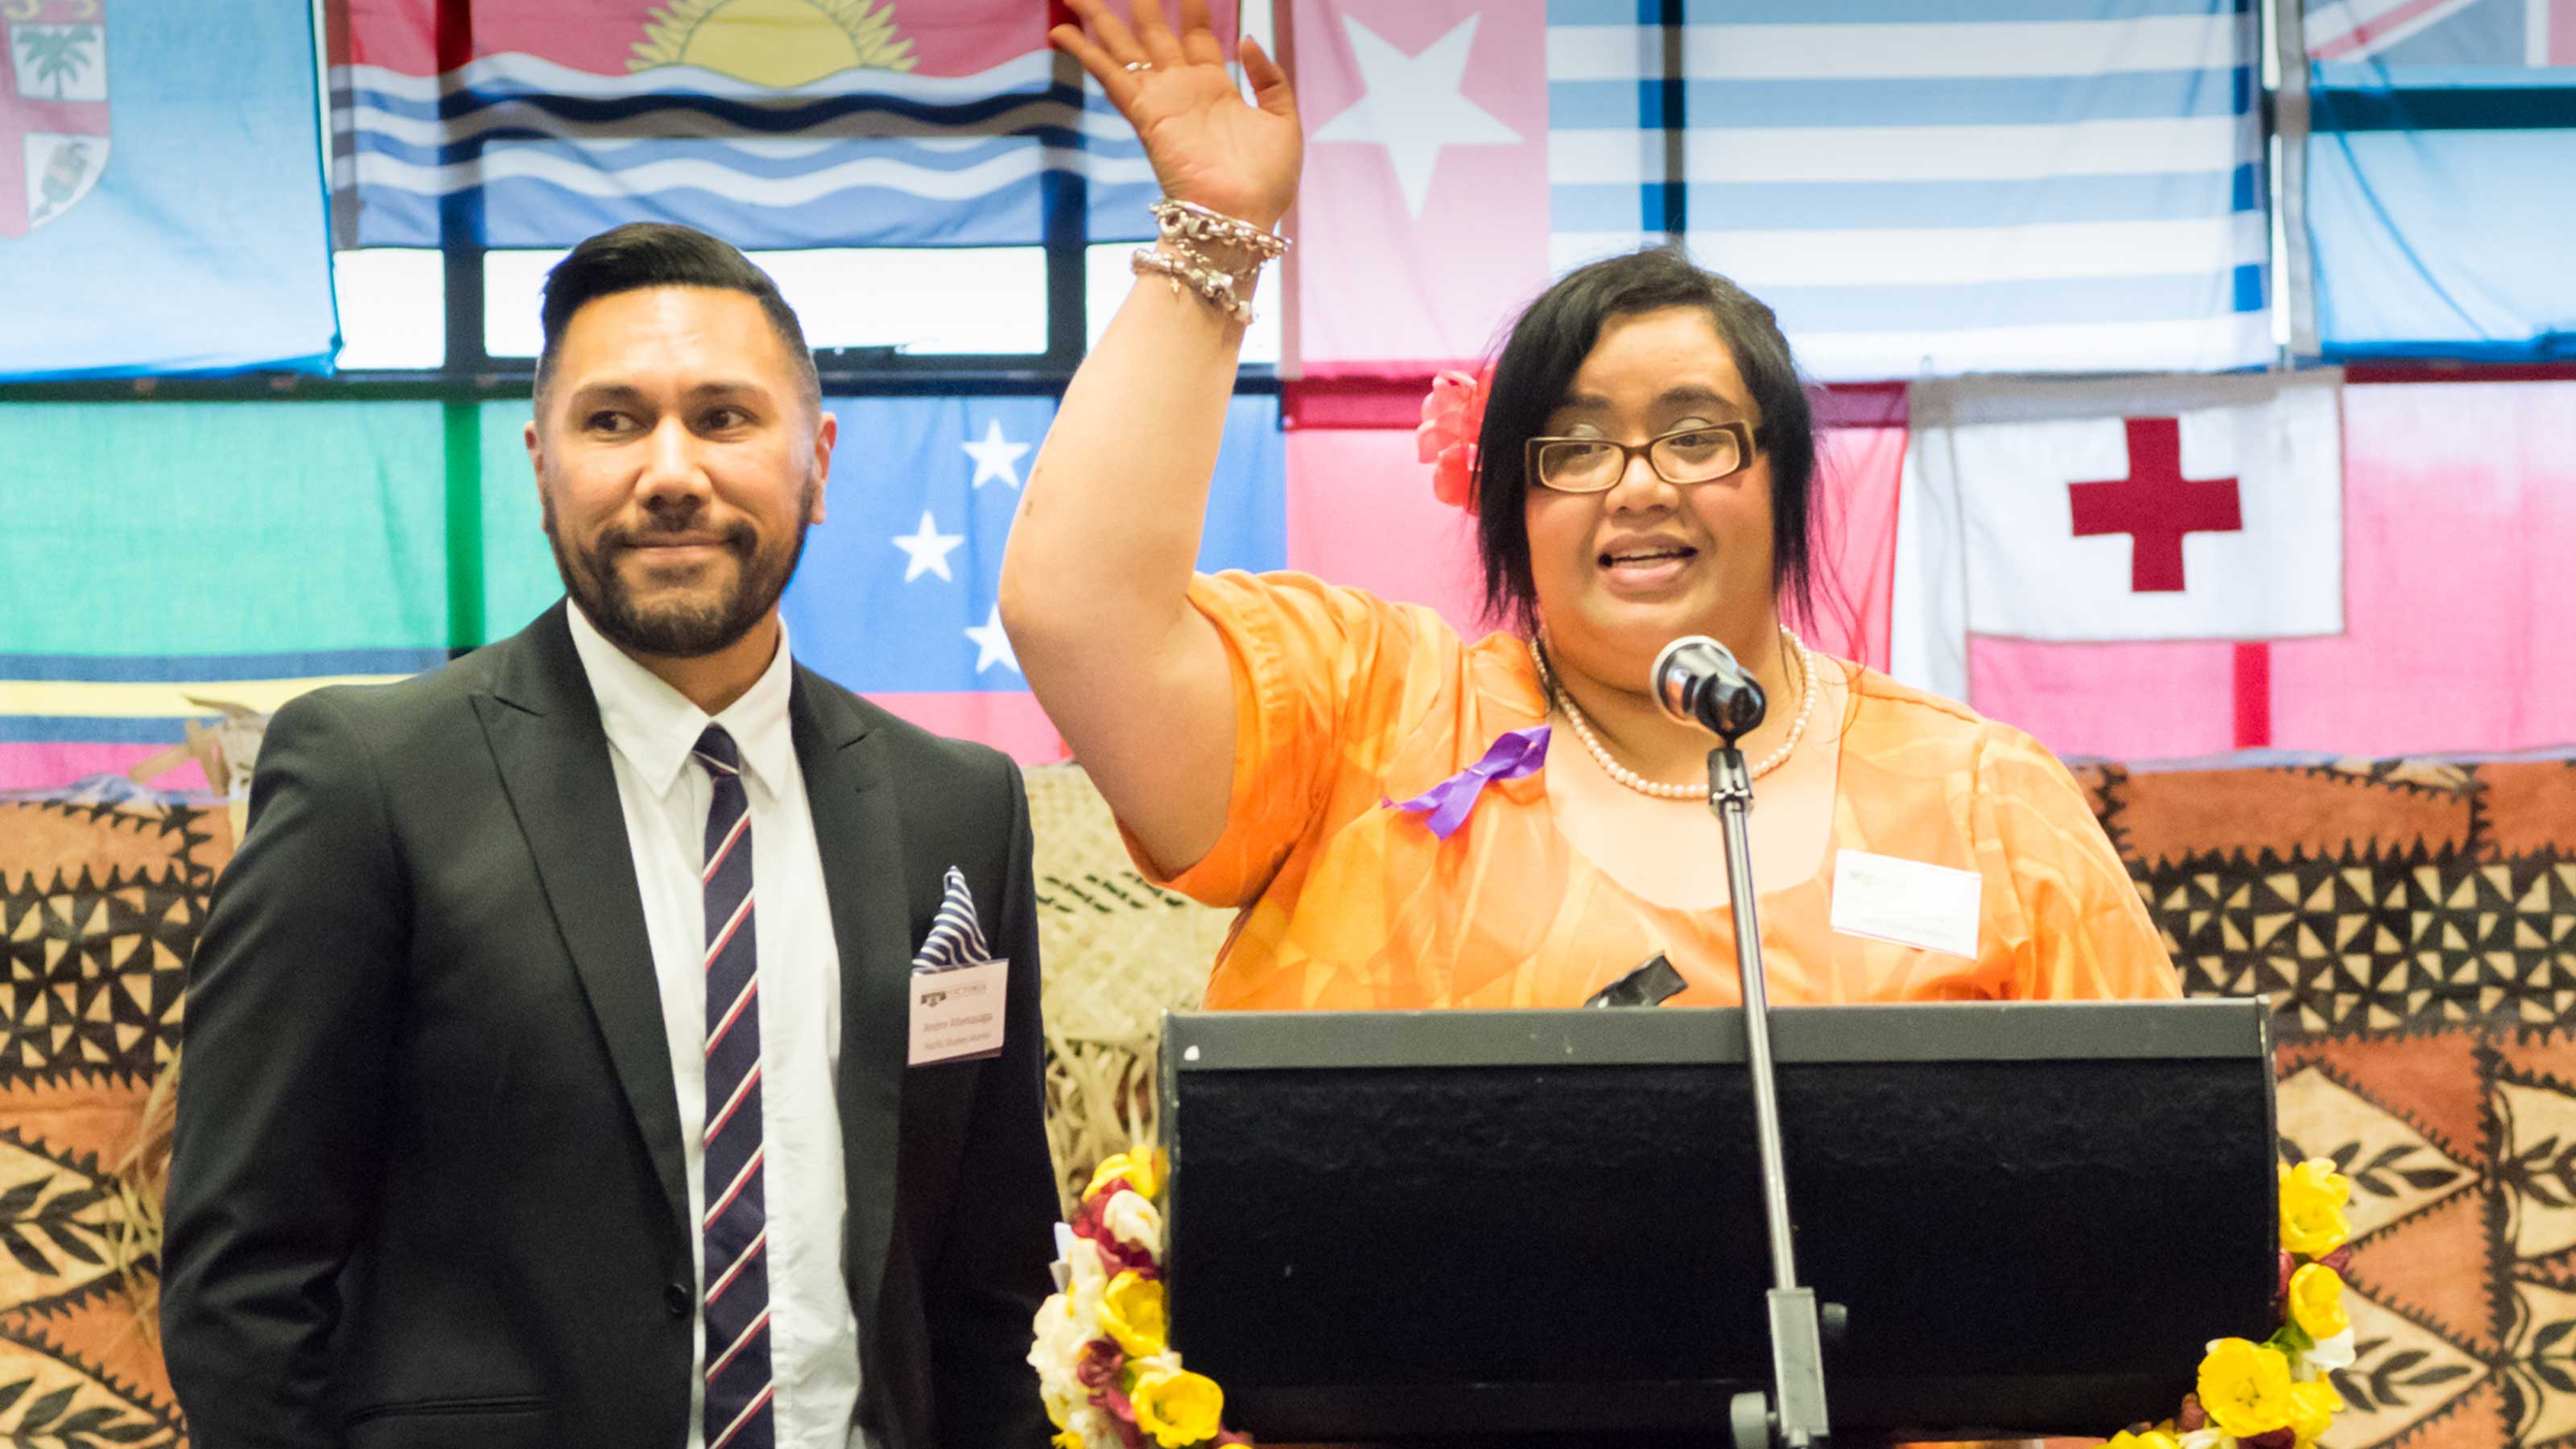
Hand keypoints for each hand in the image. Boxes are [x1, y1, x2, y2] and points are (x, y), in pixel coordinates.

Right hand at [1053, 0, 1301, 231]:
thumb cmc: (1267, 181)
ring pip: (1123, 45)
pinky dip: (1084, 51)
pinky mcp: (1144, 114)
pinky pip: (1109, 75)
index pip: (1197, 32)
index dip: (1193, 4)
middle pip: (1154, 30)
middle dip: (1143, 1)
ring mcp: (1161, 100)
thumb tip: (1245, 38)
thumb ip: (1269, 78)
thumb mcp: (1284, 120)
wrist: (1242, 217)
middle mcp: (1183, 88)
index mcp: (1216, 87)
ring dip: (1101, 16)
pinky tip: (1060, 30)